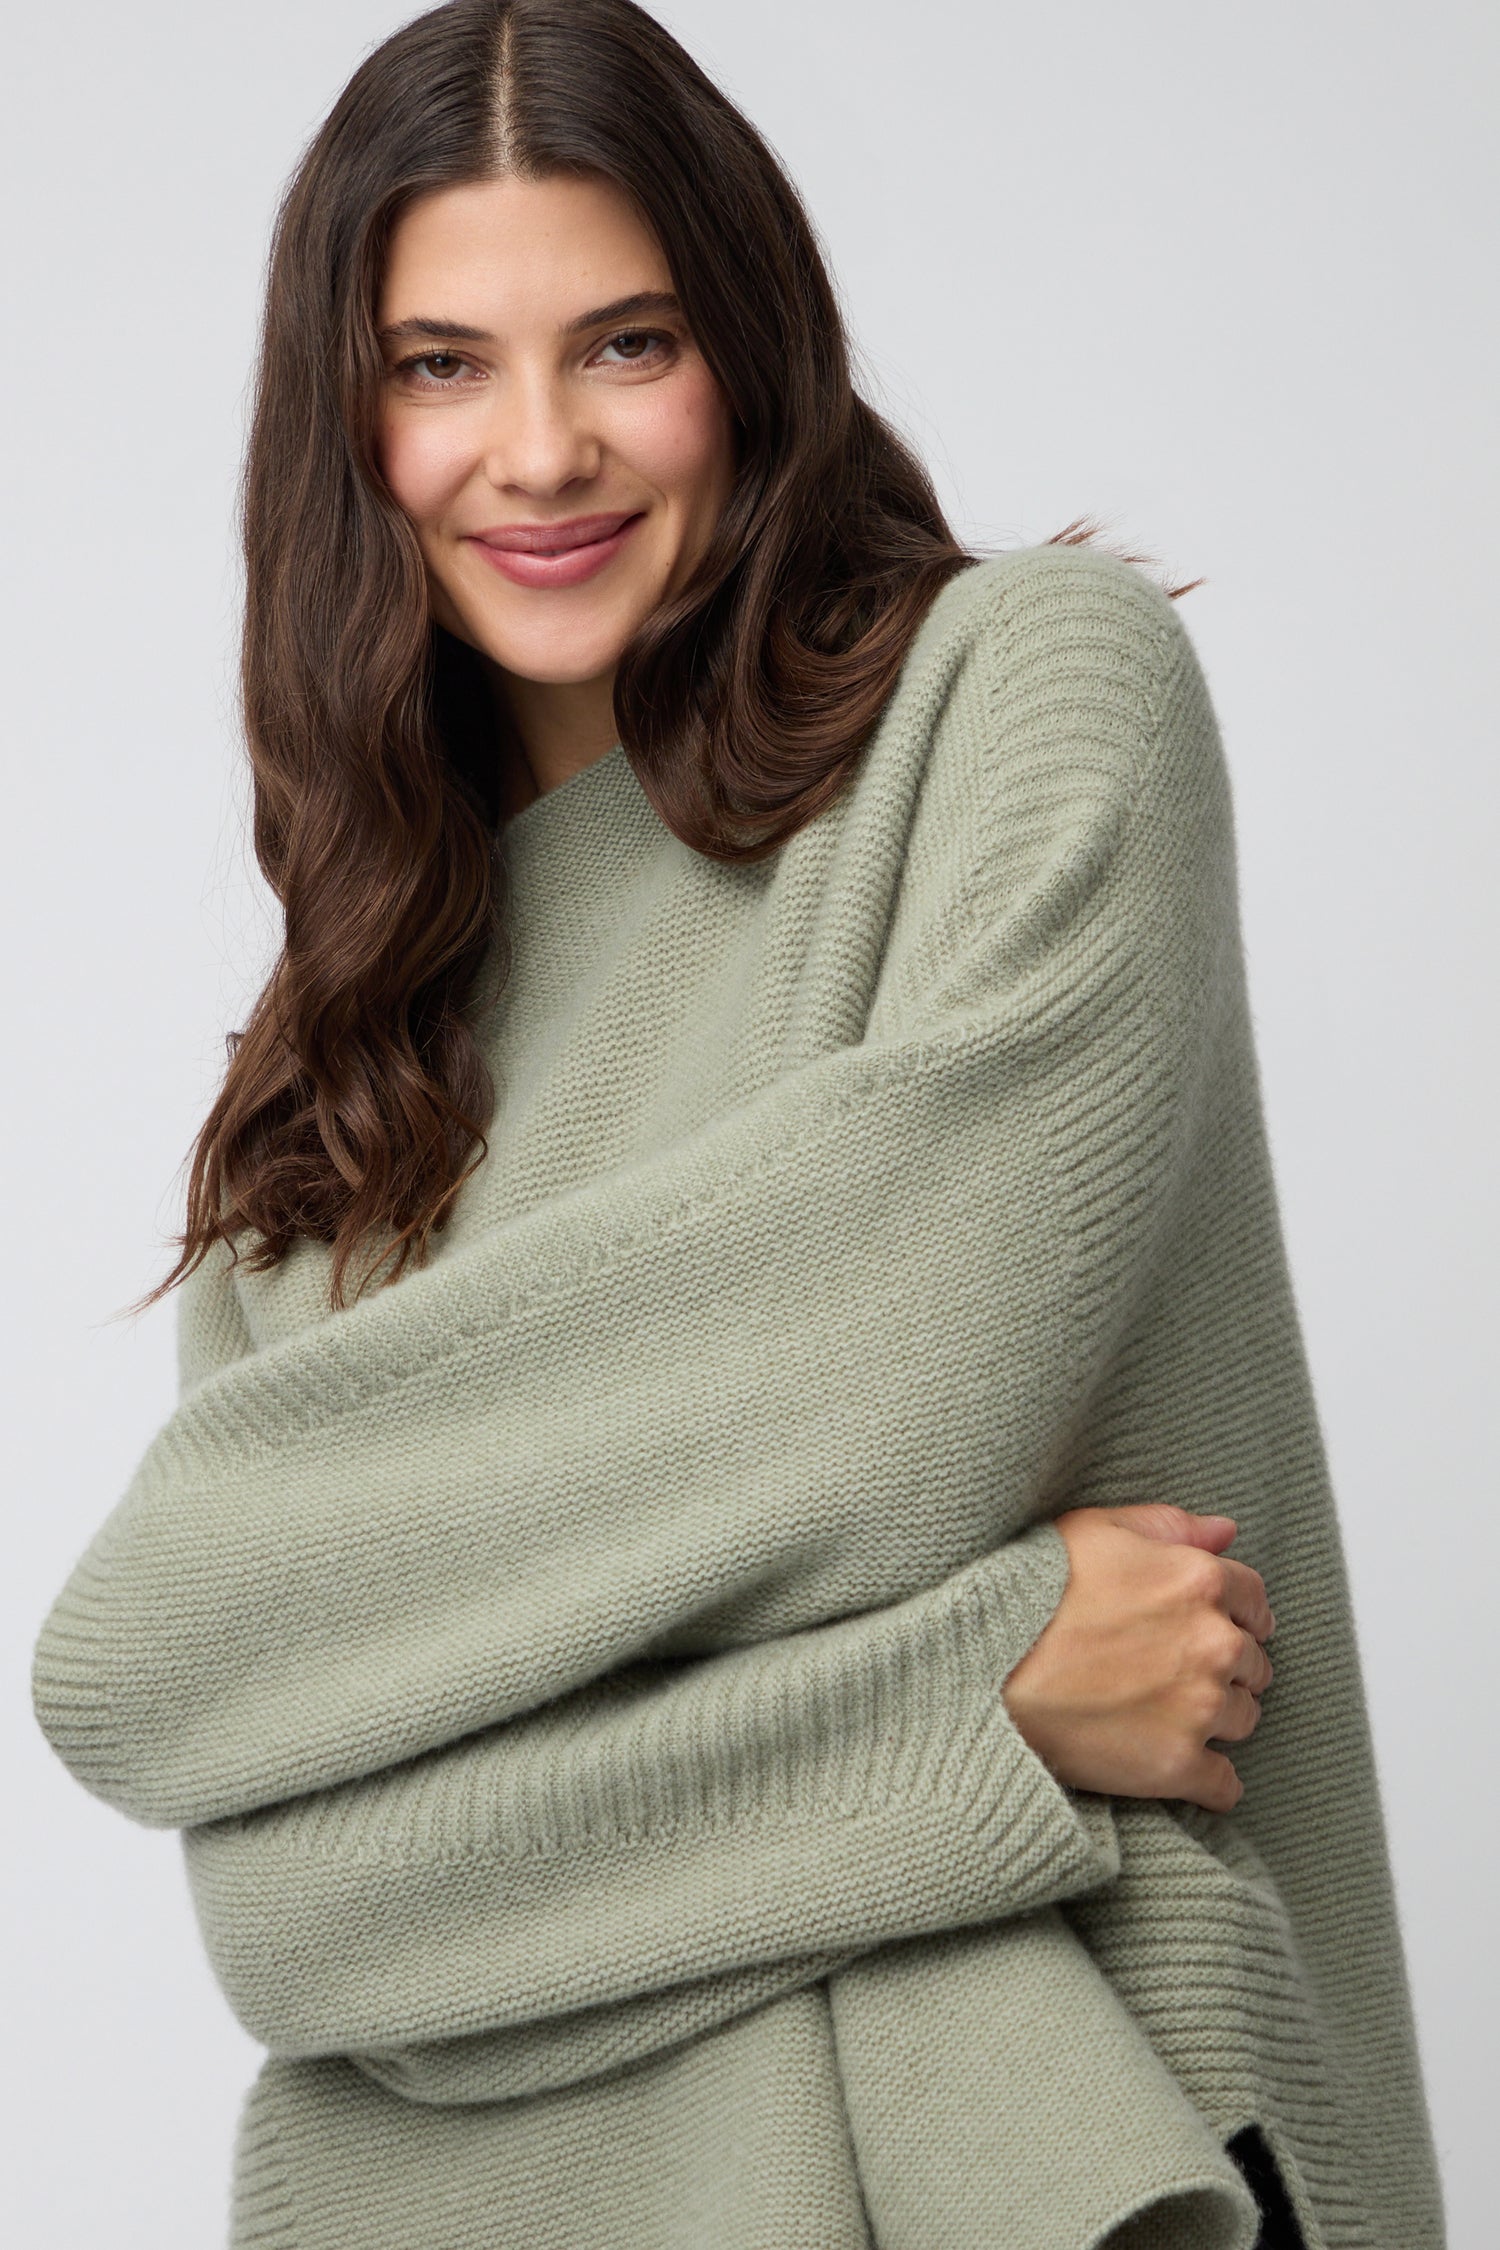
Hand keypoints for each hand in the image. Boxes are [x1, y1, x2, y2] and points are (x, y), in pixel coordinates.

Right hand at [1000, 1504, 1274, 1811]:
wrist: (983, 1667)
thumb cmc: (1030, 1591)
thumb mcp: (1094, 1531)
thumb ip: (1168, 1526)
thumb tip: (1226, 1531)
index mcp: (1199, 1580)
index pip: (1255, 1601)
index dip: (1237, 1614)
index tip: (1219, 1627)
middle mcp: (1212, 1643)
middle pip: (1253, 1664)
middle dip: (1227, 1667)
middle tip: (1181, 1672)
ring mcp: (1198, 1708)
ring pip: (1243, 1720)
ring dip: (1218, 1719)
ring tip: (1171, 1715)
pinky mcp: (1176, 1766)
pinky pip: (1225, 1785)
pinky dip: (1211, 1782)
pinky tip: (1184, 1769)